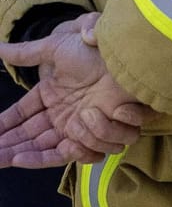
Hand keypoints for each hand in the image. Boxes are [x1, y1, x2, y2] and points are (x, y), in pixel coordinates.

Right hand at [0, 14, 153, 167]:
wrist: (124, 58)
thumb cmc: (94, 50)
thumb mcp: (56, 46)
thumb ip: (27, 52)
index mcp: (50, 93)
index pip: (20, 114)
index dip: (4, 126)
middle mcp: (61, 112)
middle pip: (29, 136)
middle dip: (8, 147)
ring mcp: (77, 123)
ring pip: (45, 147)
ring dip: (24, 154)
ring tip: (5, 159)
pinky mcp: (94, 132)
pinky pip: (72, 150)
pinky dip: (50, 156)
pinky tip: (28, 157)